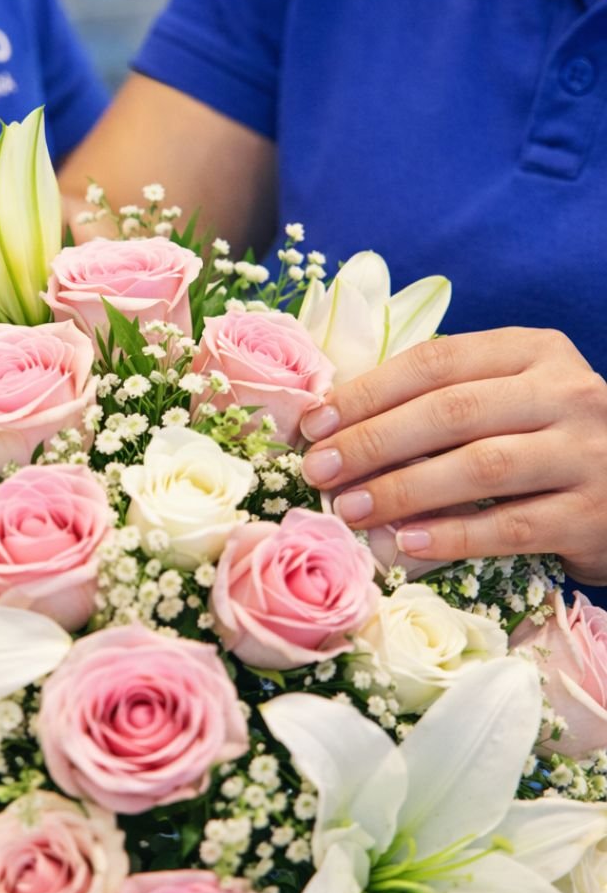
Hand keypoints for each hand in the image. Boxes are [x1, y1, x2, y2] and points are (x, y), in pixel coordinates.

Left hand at [297, 328, 606, 582]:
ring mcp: (588, 452)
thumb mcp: (502, 399)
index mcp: (532, 351)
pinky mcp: (595, 513)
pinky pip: (512, 525)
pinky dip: (452, 535)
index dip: (367, 393)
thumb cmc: (541, 439)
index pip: (435, 362)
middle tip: (319, 469)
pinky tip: (405, 541)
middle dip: (373, 441)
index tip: (314, 423)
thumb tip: (331, 424)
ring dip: (403, 489)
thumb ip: (434, 399)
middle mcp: (565, 392)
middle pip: (452, 411)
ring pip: (481, 466)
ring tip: (349, 509)